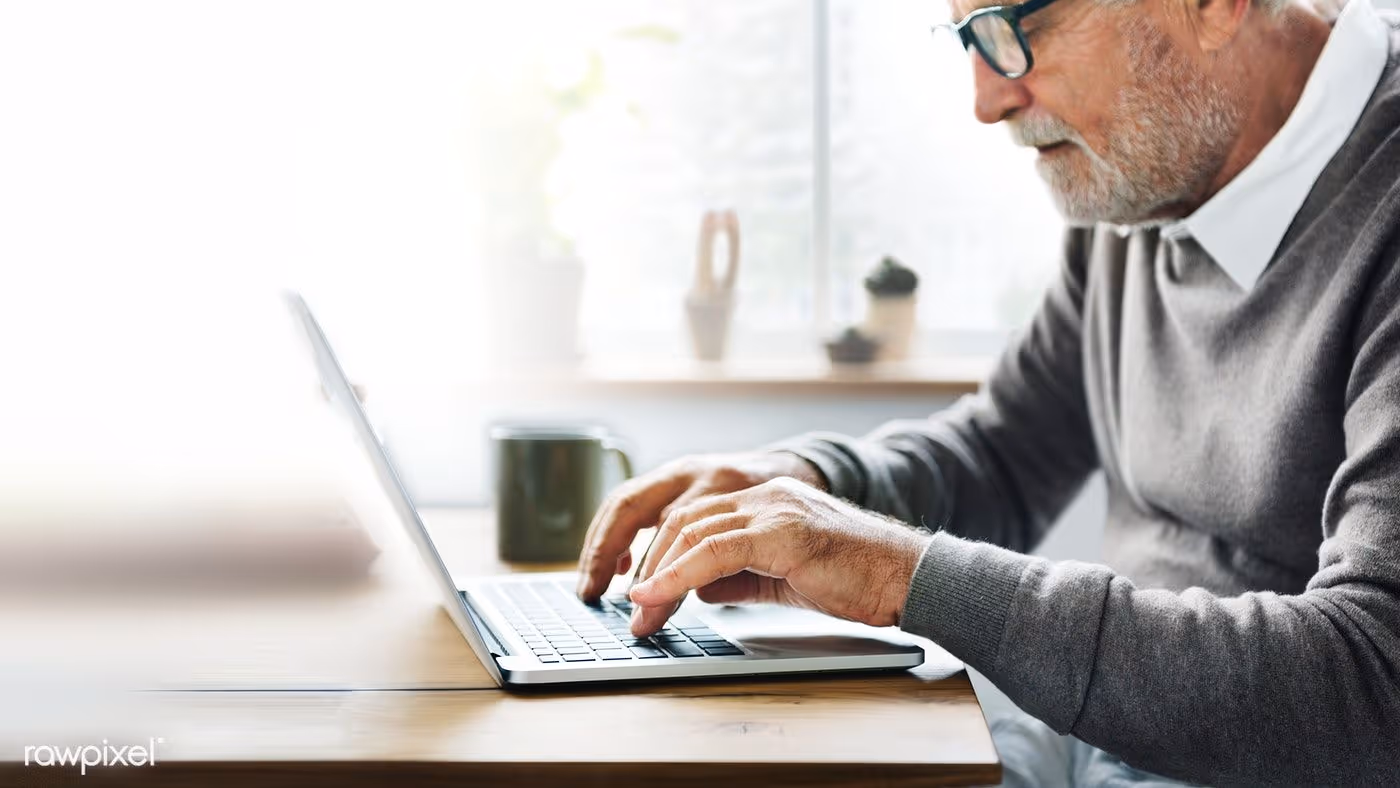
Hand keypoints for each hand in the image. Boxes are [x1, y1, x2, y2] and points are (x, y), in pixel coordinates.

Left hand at [625, 476, 931, 636]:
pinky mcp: (783, 531)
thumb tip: (699, 590)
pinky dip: (677, 575)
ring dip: (658, 577)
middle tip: (632, 613)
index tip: (638, 592)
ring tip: (641, 615)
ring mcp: (774, 508)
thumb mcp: (784, 577)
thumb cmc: (856, 578)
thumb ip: (740, 576)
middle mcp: (765, 495)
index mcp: (765, 502)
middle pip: (683, 521)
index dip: (659, 554)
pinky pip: (715, 549)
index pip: (694, 518)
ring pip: (691, 531)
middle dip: (649, 568)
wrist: (907, 577)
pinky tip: (656, 597)